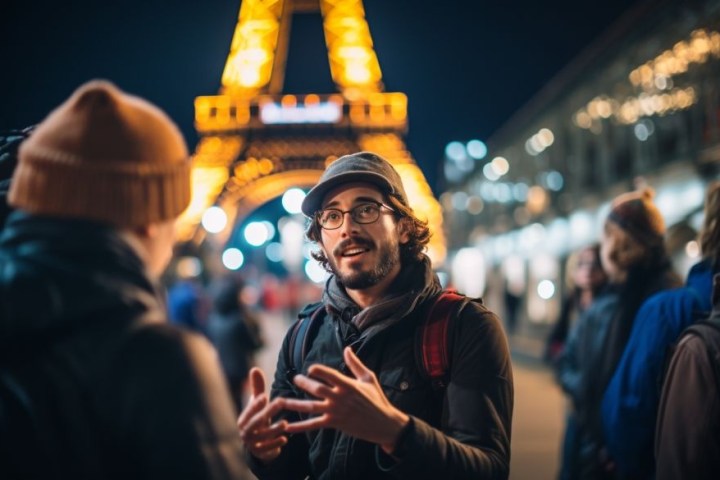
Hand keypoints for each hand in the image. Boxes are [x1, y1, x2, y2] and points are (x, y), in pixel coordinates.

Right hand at [236, 367, 287, 462]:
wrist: (256, 443)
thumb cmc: (258, 417)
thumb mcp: (257, 404)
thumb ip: (257, 388)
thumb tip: (255, 368)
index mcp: (244, 419)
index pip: (249, 411)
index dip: (256, 404)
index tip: (265, 396)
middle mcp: (245, 432)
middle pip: (256, 422)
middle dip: (267, 413)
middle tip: (280, 402)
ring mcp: (252, 444)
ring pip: (262, 437)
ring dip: (274, 430)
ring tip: (285, 423)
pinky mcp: (260, 453)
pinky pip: (267, 450)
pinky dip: (275, 444)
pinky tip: (285, 439)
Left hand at [278, 347, 408, 453]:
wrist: (384, 424)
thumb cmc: (377, 399)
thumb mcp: (369, 378)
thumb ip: (355, 364)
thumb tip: (347, 348)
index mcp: (348, 385)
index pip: (330, 375)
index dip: (318, 371)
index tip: (310, 369)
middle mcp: (340, 398)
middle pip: (317, 389)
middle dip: (304, 383)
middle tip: (295, 379)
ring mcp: (336, 412)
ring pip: (311, 407)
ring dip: (294, 403)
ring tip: (280, 400)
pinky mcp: (334, 424)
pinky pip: (314, 425)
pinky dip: (300, 426)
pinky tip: (288, 426)